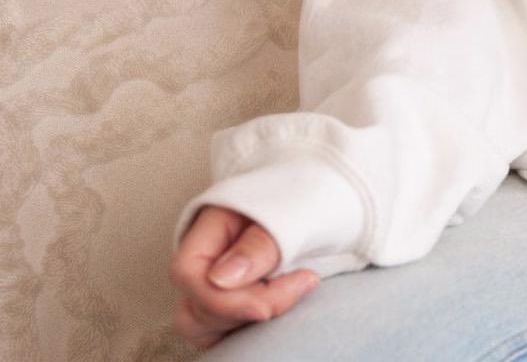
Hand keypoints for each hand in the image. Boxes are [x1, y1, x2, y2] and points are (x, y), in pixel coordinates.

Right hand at [169, 205, 318, 349]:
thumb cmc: (313, 197)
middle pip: (195, 305)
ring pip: (206, 325)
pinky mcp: (239, 301)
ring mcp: (220, 281)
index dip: (221, 299)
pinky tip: (288, 305)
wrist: (337, 199)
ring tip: (296, 292)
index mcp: (213, 224)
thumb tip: (220, 279)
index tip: (266, 308)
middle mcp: (209, 256)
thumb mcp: (293, 211)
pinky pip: (229, 330)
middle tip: (300, 285)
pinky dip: (253, 329)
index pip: (188, 272)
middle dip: (243, 310)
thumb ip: (258, 245)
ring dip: (248, 322)